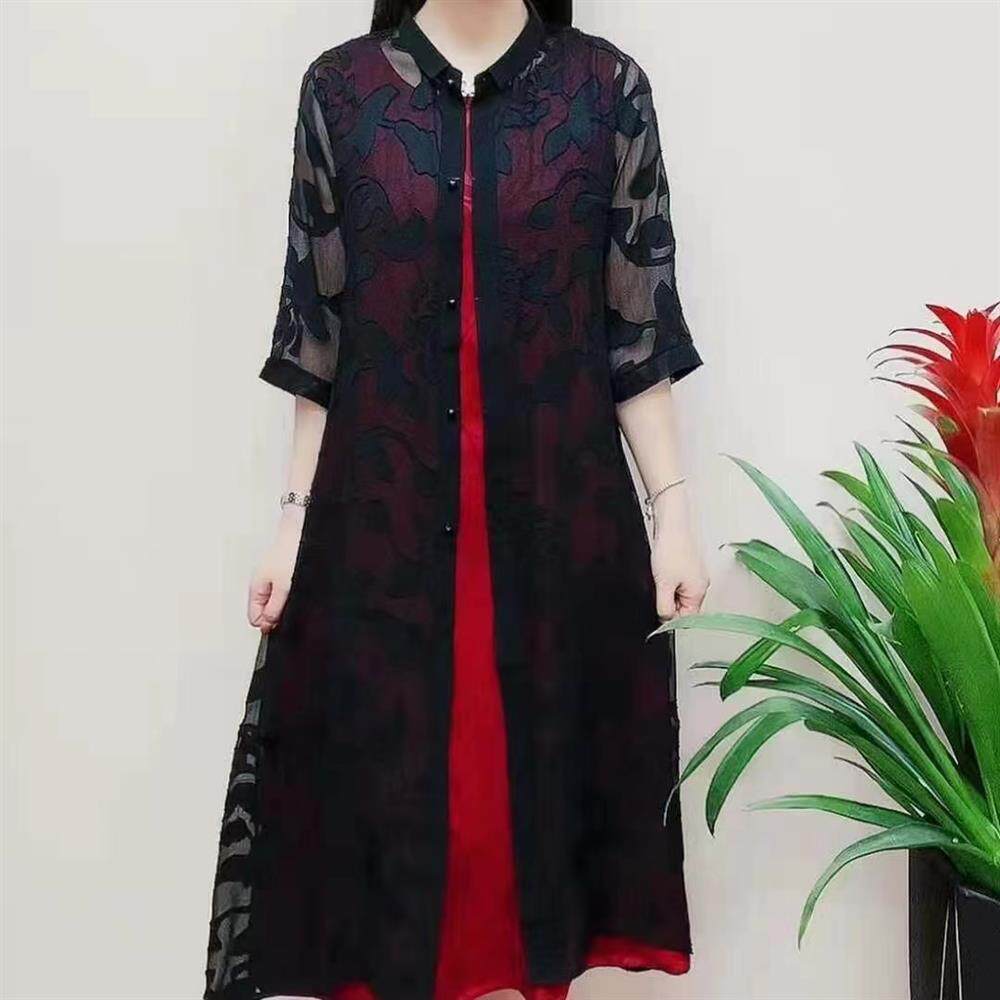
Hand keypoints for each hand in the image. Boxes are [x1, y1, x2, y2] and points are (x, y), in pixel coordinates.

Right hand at [248, 506, 304, 632]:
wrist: (302, 532)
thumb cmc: (291, 553)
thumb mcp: (284, 587)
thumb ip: (275, 607)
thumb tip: (267, 624)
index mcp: (256, 586)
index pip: (254, 616)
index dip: (267, 624)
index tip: (279, 625)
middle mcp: (262, 582)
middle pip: (264, 610)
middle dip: (275, 615)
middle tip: (287, 614)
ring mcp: (273, 577)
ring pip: (275, 601)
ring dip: (283, 605)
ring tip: (293, 600)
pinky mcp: (284, 572)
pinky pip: (283, 591)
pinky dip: (289, 596)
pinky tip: (298, 592)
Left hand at [649, 486, 709, 620]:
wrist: (671, 525)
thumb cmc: (672, 549)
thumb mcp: (664, 584)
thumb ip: (665, 606)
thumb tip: (665, 620)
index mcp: (699, 592)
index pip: (687, 618)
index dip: (671, 619)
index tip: (658, 614)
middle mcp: (700, 585)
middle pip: (684, 607)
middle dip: (668, 603)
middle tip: (658, 591)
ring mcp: (695, 575)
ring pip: (679, 594)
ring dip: (667, 592)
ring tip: (660, 579)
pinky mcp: (687, 566)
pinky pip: (678, 582)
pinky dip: (668, 581)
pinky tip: (661, 573)